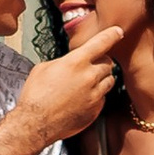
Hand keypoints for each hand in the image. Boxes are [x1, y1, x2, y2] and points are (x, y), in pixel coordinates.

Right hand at [18, 22, 123, 147]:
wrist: (35, 123)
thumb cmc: (35, 95)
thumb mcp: (44, 68)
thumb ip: (64, 61)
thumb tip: (70, 62)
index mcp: (76, 62)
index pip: (101, 43)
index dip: (112, 35)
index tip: (118, 31)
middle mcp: (89, 77)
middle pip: (108, 63)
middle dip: (101, 62)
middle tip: (90, 66)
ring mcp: (94, 95)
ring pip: (109, 81)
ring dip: (101, 79)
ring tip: (86, 83)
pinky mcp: (95, 111)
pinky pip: (103, 98)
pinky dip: (97, 96)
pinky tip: (82, 99)